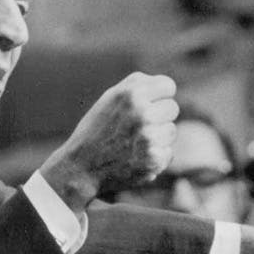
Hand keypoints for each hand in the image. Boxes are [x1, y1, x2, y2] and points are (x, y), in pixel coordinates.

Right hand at [40, 72, 178, 209]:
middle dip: (159, 116)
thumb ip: (137, 85)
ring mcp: (150, 139)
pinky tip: (135, 157)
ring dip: (158, 137)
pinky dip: (155, 157)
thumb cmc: (96, 129)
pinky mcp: (154, 160)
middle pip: (173, 108)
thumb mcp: (110, 98)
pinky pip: (168, 152)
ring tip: (134, 142)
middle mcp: (143, 114)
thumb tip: (166, 86)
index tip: (149, 104)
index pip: (168, 86)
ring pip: (171, 131)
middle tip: (138, 126)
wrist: (80, 168)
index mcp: (132, 94)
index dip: (159, 95)